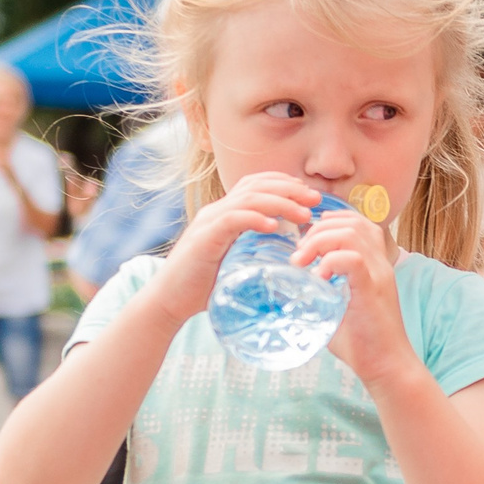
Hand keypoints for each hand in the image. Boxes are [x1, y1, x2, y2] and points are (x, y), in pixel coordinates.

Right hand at [142, 172, 320, 324]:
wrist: (169, 300)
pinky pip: (232, 220)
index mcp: (224, 213)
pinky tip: (274, 226)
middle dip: (289, 189)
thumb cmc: (204, 287)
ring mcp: (208, 223)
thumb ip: (257, 254)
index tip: (309, 195)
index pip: (255, 184)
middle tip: (315, 199)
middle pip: (255, 186)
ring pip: (248, 199)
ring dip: (280, 203)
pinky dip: (254, 219)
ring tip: (303, 214)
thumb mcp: (237, 263)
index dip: (283, 183)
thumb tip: (290, 258)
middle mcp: (215, 212)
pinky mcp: (203, 239)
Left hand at [292, 205, 417, 389]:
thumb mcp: (337, 309)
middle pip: (351, 222)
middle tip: (299, 255)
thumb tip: (287, 292)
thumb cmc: (362, 342)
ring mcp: (379, 275)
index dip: (329, 222)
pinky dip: (330, 262)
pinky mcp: (373, 290)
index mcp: (374, 264)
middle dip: (317, 230)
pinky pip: (354, 259)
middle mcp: (380, 264)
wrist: (388, 366)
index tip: (306, 241)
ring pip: (352, 233)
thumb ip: (321, 294)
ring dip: (320, 242)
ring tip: (303, 263)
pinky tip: (318, 278)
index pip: (356, 222)